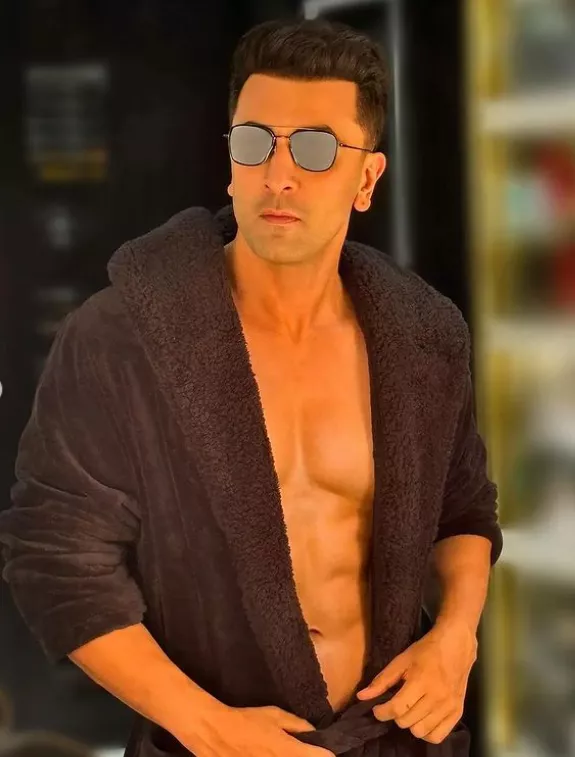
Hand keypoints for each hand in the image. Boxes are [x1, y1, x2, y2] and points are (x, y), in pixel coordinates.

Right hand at [188, 703, 334, 756]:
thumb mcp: (274, 714)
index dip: (326, 756)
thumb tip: (314, 732)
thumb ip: (296, 724)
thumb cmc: (245, 720)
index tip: (328, 754)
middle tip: (306, 754)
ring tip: (279, 752)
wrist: (214, 732)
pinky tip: (269, 754)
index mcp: (286, 750)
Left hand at [356, 621, 477, 743]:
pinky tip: (422, 720)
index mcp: (421, 681)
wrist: (456, 646)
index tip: (377, 708)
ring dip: (410, 724)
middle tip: (396, 704)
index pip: (397, 708)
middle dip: (395, 715)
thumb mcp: (401, 661)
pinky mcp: (457, 713)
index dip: (382, 712)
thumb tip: (361, 697)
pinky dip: (426, 733)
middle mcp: (437, 697)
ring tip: (409, 710)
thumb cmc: (426, 651)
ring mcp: (448, 707)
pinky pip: (437, 736)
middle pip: (406, 721)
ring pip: (420, 731)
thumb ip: (381, 680)